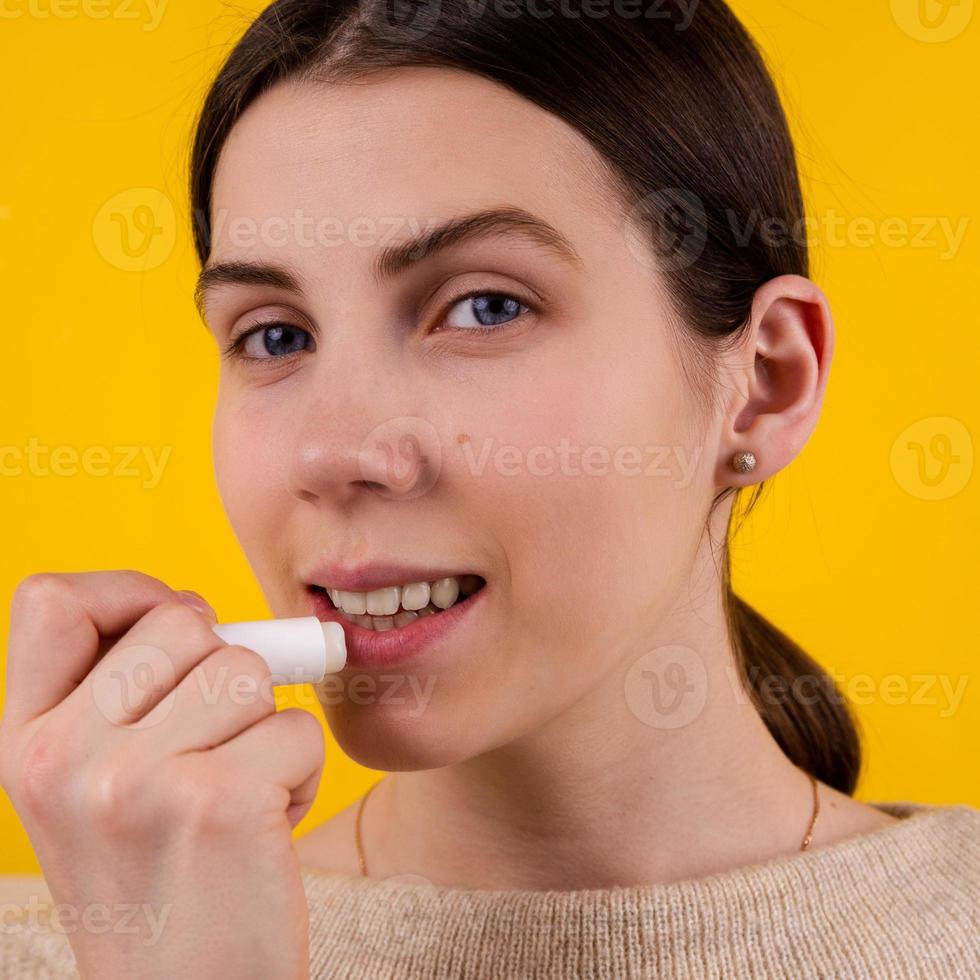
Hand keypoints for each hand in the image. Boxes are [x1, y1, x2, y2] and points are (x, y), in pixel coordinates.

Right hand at [0, 571, 322, 979]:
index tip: (178, 628)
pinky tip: (264, 831)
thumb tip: (195, 606)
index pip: (50, 599)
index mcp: (24, 744)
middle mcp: (61, 758)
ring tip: (237, 795)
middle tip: (214, 745)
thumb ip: (124, 693)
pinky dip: (301, 773)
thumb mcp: (97, 786)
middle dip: (223, 669)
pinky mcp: (218, 804)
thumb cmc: (162, 880)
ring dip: (266, 727)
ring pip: (248, 670)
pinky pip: (298, 729)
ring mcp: (134, 781)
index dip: (128, 591)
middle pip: (183, 620)